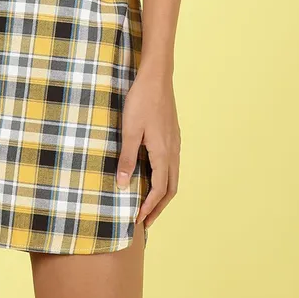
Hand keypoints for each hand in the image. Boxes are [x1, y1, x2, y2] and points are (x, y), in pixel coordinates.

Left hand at [116, 68, 180, 228]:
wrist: (157, 77)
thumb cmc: (141, 101)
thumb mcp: (130, 130)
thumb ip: (128, 158)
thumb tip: (124, 186)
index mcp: (163, 154)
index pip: (158, 190)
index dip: (149, 207)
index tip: (137, 220)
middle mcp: (173, 151)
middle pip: (170, 188)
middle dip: (159, 207)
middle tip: (146, 221)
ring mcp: (175, 142)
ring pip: (173, 177)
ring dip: (162, 194)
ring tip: (150, 203)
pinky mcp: (173, 134)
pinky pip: (172, 165)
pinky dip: (164, 178)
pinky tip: (153, 175)